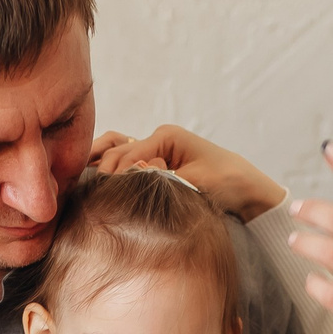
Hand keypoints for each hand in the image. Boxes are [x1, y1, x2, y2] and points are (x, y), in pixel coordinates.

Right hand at [90, 124, 288, 219]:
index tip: (105, 196)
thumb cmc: (226, 182)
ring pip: (115, 154)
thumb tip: (131, 177)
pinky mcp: (155, 165)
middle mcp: (155, 139)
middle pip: (116, 152)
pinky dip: (111, 170)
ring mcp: (153, 151)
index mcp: (165, 136)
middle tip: (92, 195)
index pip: (128, 155)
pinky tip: (95, 184)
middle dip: (103, 171)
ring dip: (101, 167)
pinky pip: (125, 163)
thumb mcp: (193, 182)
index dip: (115, 177)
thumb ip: (162, 180)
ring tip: (86, 187)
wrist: (246, 190)